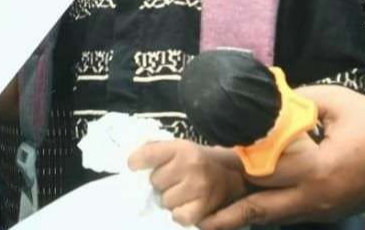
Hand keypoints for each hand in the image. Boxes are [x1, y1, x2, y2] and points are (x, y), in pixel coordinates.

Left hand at [128, 140, 246, 226]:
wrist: (234, 175)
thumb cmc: (200, 161)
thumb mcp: (180, 147)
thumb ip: (156, 149)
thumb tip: (130, 160)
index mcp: (182, 148)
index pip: (147, 155)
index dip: (136, 162)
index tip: (134, 166)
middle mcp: (190, 165)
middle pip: (155, 181)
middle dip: (161, 183)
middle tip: (174, 180)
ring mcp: (198, 187)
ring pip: (165, 201)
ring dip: (171, 199)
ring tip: (183, 192)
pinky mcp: (204, 207)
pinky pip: (178, 216)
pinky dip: (180, 214)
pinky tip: (187, 205)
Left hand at [195, 86, 364, 229]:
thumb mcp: (334, 102)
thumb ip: (294, 102)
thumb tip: (263, 102)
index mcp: (317, 169)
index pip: (264, 168)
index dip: (235, 161)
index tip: (206, 155)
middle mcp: (316, 198)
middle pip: (258, 208)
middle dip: (226, 205)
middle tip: (191, 204)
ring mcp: (322, 211)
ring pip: (270, 217)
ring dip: (240, 214)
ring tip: (204, 215)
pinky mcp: (327, 214)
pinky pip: (286, 214)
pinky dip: (263, 210)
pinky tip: (240, 206)